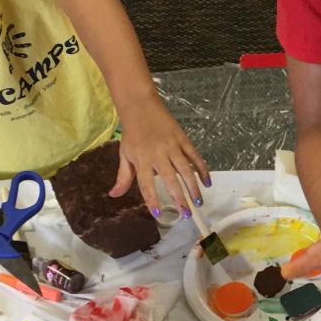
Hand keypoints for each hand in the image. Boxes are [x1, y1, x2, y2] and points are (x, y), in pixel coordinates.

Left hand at [112, 99, 210, 217]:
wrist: (140, 106)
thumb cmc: (132, 133)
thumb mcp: (125, 155)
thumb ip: (123, 177)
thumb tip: (114, 195)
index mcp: (142, 160)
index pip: (147, 184)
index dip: (152, 199)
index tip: (157, 213)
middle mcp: (158, 155)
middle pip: (170, 180)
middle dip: (179, 198)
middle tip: (186, 214)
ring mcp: (172, 147)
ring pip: (186, 170)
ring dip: (193, 187)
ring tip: (198, 202)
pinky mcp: (183, 139)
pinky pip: (195, 157)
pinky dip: (202, 169)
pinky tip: (207, 182)